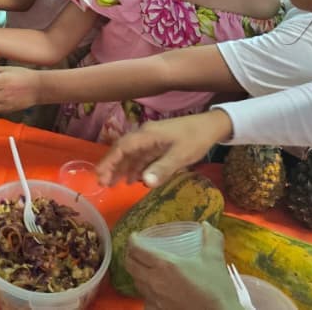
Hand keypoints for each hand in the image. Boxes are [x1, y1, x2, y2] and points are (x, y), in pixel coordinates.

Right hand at [97, 110, 232, 187]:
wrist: (211, 126)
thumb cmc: (196, 139)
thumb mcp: (181, 156)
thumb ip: (162, 169)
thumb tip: (144, 183)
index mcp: (147, 135)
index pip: (122, 148)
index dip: (109, 161)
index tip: (100, 176)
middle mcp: (145, 135)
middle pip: (123, 150)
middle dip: (112, 166)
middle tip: (103, 183)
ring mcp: (151, 140)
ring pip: (131, 154)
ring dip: (122, 168)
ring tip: (113, 184)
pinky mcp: (158, 144)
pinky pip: (141, 156)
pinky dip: (135, 167)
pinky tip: (133, 179)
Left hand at [126, 222, 242, 309]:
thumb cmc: (216, 289)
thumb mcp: (214, 258)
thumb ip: (211, 238)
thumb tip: (206, 225)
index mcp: (165, 265)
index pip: (136, 249)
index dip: (132, 240)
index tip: (135, 236)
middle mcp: (155, 282)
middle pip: (130, 265)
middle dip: (130, 255)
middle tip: (136, 250)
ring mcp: (156, 298)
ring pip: (136, 283)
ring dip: (137, 273)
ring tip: (144, 268)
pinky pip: (145, 299)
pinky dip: (145, 292)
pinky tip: (154, 289)